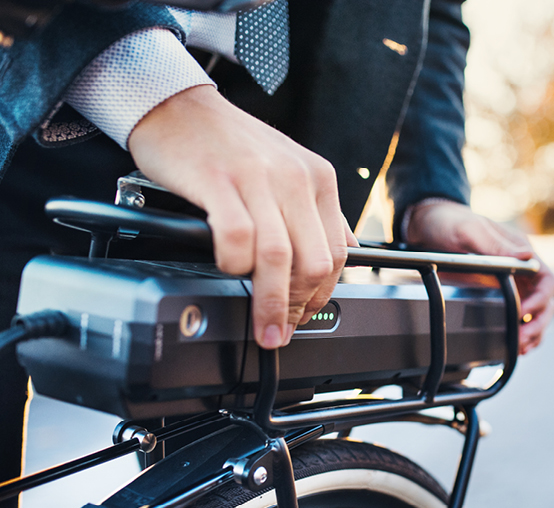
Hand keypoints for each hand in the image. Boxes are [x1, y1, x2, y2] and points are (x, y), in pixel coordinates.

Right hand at [128, 85, 357, 348]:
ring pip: (279, 257)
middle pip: (313, 261)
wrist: (178, 105)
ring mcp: (258, 179)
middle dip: (300, 306)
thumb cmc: (230, 143)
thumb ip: (319, 210)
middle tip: (283, 329)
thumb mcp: (290, 168)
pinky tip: (228, 271)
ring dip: (271, 302)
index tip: (307, 316)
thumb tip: (347, 251)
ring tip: (263, 325)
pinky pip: (237, 237)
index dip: (323, 294)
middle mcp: (295, 178)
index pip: (337, 252)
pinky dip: (234, 264)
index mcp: (318, 179)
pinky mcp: (219, 180)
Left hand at [406, 200, 553, 353]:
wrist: (429, 226)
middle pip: (546, 302)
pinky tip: (514, 346)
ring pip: (536, 314)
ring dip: (533, 332)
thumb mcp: (470, 230)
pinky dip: (520, 333)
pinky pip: (518, 318)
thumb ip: (496, 244)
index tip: (523, 313)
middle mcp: (521, 270)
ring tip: (519, 347)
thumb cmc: (451, 222)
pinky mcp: (498, 295)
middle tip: (521, 339)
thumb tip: (527, 255)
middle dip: (538, 323)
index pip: (548, 280)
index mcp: (521, 252)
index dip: (541, 300)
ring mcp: (512, 284)